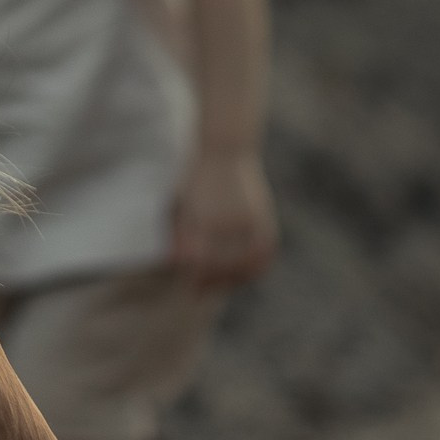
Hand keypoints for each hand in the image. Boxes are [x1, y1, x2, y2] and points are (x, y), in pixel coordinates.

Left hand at [171, 149, 277, 289]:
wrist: (225, 147)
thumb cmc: (196, 176)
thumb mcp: (182, 203)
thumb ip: (180, 235)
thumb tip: (176, 263)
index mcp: (203, 218)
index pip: (199, 263)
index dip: (194, 279)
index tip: (191, 288)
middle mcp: (226, 221)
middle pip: (221, 267)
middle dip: (211, 283)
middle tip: (202, 292)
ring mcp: (247, 220)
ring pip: (245, 264)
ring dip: (234, 279)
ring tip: (222, 285)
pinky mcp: (263, 217)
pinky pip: (264, 253)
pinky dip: (256, 266)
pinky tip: (245, 272)